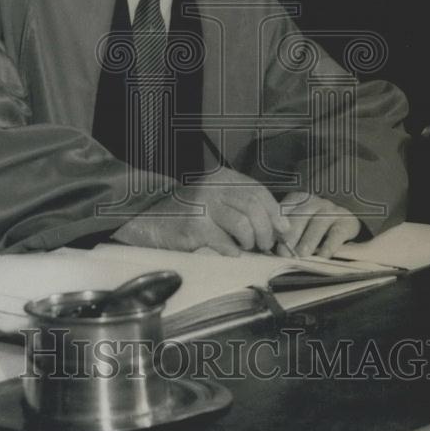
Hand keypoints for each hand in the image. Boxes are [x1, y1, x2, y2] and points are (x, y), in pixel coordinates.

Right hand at [112, 167, 292, 256]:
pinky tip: (228, 253)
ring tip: (244, 247)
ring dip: (250, 242)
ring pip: (244, 225)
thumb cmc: (187, 214)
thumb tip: (279, 226)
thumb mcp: (215, 200)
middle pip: (255, 208)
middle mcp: (212, 186)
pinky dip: (232, 252)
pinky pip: (226, 244)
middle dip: (266, 231)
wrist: (147, 220)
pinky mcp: (194, 227)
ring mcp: (202, 206)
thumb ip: (243, 207)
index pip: (258, 191)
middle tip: (264, 245)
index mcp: (221, 177)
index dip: (275, 212)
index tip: (282, 230)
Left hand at [274, 191, 361, 257]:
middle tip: (284, 252)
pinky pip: (336, 233)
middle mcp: (314, 202)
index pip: (284, 211)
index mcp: (298, 200)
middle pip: (300, 217)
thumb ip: (285, 231)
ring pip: (317, 224)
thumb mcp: (299, 223)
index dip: (276, 227)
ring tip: (301, 254)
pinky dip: (329, 245)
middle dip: (291, 236)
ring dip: (308, 240)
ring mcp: (331, 210)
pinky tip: (323, 255)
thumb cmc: (314, 226)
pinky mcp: (346, 222)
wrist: (345, 221)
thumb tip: (271, 248)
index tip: (270, 243)